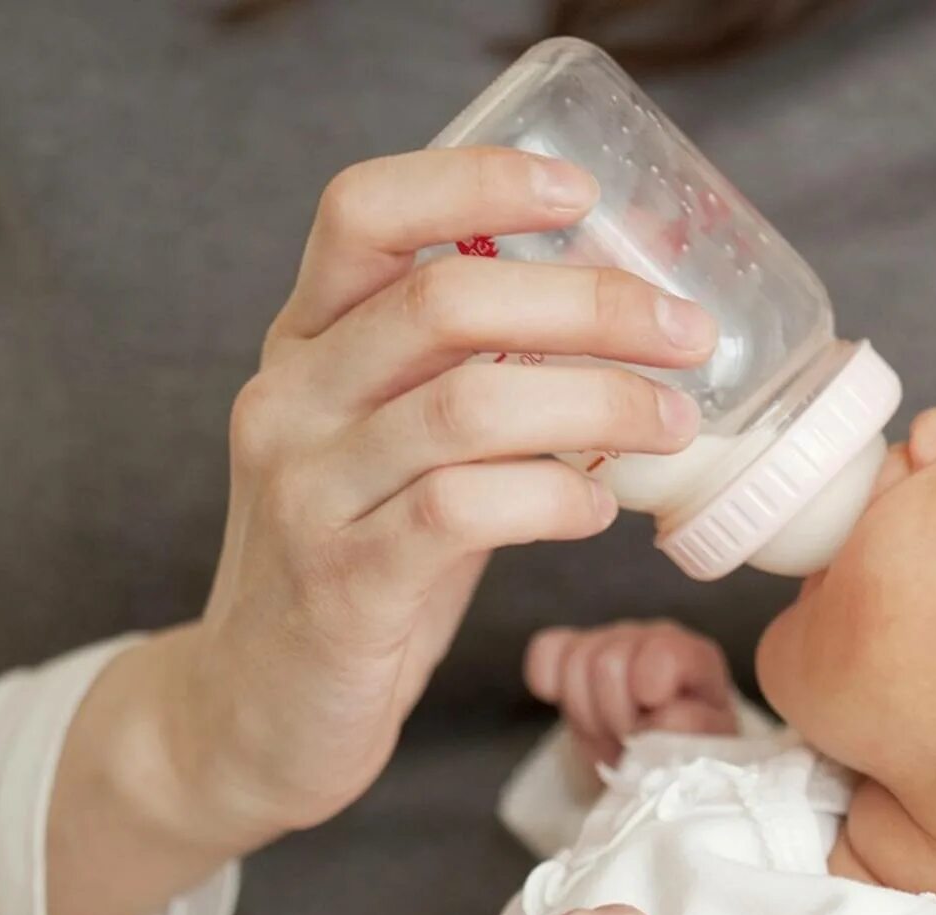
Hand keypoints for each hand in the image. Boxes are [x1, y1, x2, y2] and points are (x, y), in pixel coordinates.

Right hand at [156, 147, 717, 845]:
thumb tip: (623, 330)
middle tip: (684, 332)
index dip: (473, 180)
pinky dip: (555, 499)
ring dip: (601, 404)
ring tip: (672, 424)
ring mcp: (306, 491)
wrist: (251, 713)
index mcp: (304, 344)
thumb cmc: (353, 566)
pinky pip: (466, 510)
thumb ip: (469, 380)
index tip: (579, 190)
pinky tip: (597, 509)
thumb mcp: (392, 451)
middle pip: (446, 301)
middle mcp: (290, 400)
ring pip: (470, 404)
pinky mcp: (340, 583)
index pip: (362, 211)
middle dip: (590, 304)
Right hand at [524, 620, 736, 766]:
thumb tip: (662, 716)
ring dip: (586, 712)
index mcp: (694, 657)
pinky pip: (546, 651)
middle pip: (608, 662)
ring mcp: (612, 638)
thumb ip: (691, 730)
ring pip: (576, 660)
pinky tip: (574, 706)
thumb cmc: (684, 751)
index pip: (663, 654)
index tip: (647, 731)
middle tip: (627, 742)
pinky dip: (549, 682)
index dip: (646, 694)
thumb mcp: (702, 750)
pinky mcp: (573, 648)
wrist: (658, 757)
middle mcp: (653, 636)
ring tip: (608, 733)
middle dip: (613, 716)